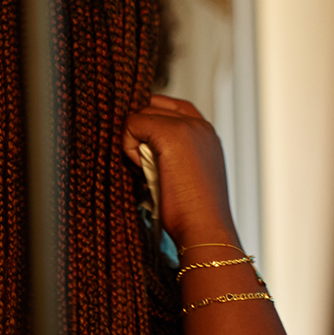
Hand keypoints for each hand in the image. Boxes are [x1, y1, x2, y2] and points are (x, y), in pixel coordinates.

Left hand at [122, 94, 239, 247]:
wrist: (204, 228)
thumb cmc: (189, 211)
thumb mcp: (180, 172)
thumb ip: (167, 151)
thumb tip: (137, 141)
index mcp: (205, 133)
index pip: (167, 106)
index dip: (147, 124)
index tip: (145, 153)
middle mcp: (200, 124)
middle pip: (150, 106)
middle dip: (138, 132)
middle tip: (144, 165)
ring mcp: (189, 126)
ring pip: (140, 113)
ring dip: (133, 140)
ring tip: (147, 169)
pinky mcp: (174, 134)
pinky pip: (132, 123)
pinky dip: (128, 146)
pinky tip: (142, 169)